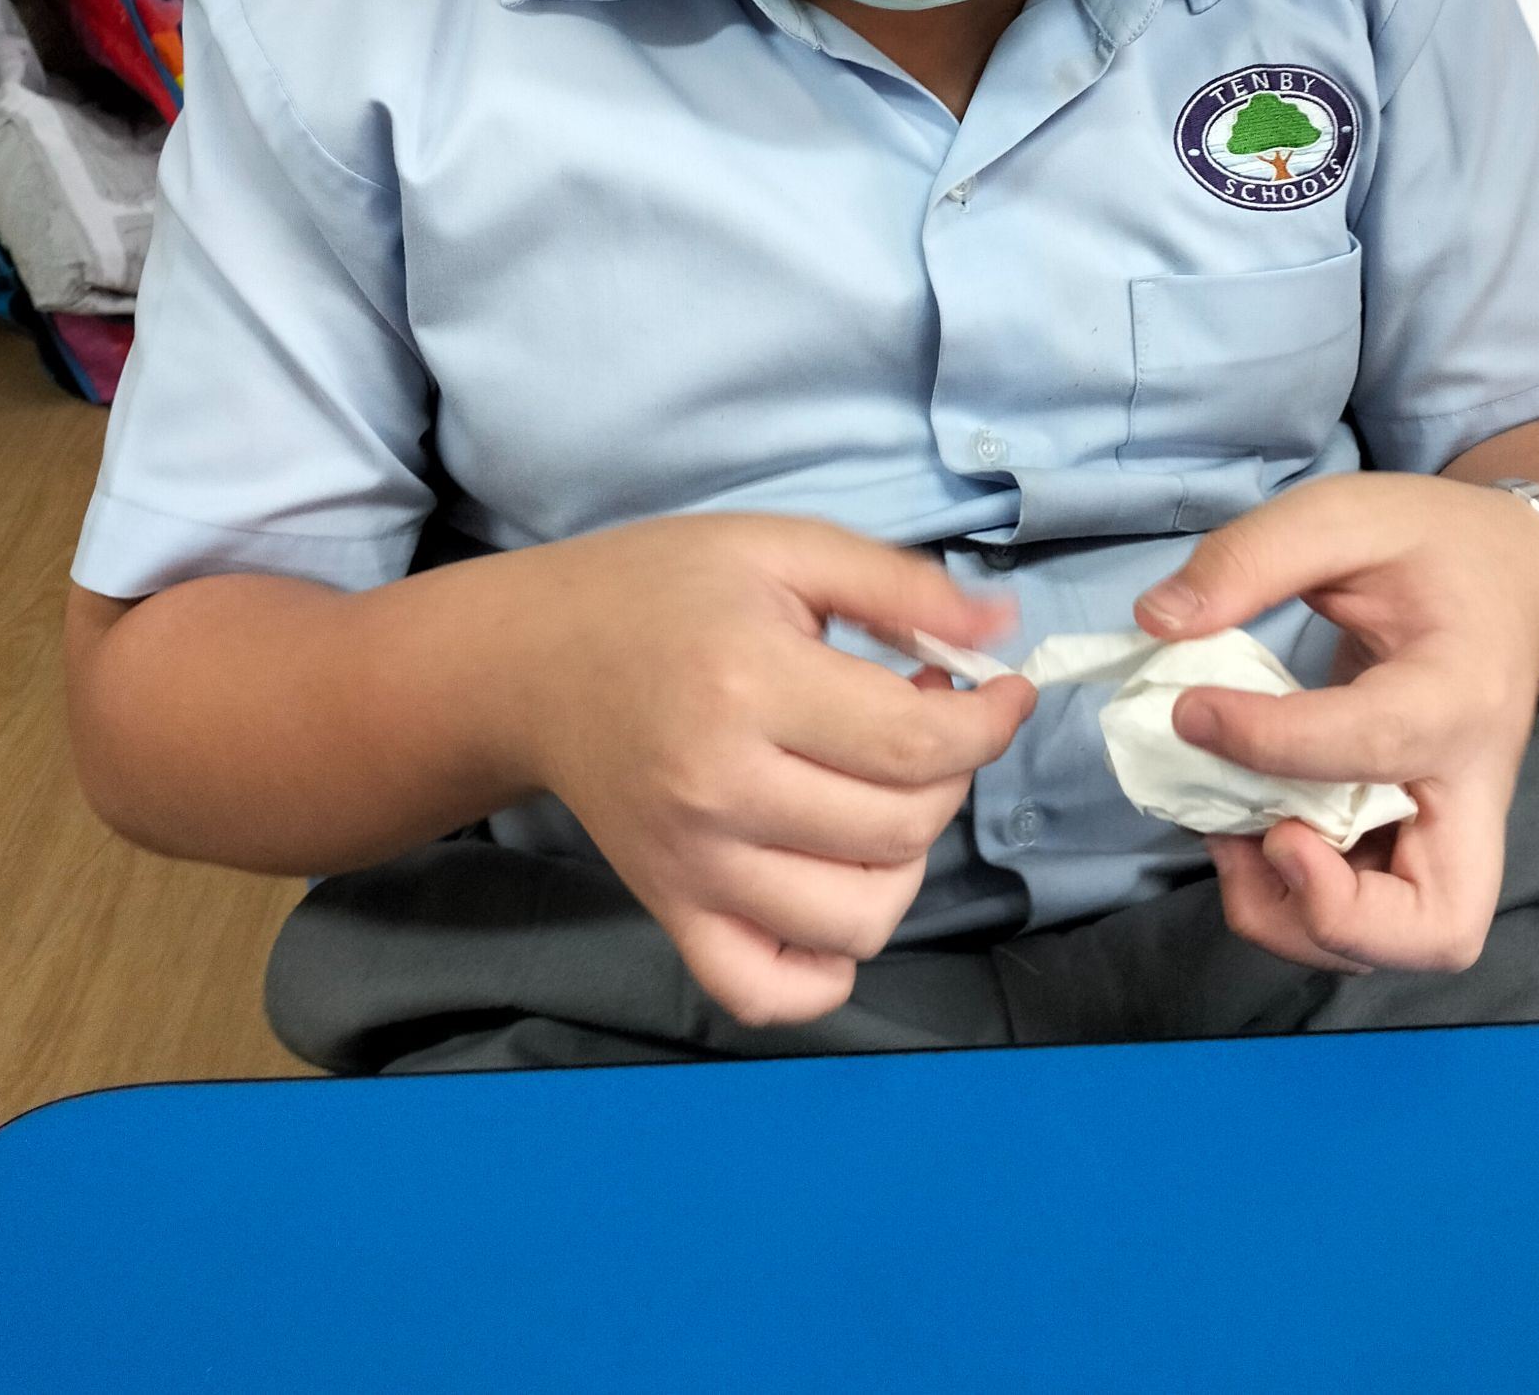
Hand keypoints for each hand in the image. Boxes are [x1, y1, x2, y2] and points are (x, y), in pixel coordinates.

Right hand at [510, 513, 1034, 1026]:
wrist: (535, 661)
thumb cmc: (663, 592)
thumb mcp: (782, 548)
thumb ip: (898, 586)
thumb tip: (1001, 632)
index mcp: (751, 683)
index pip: (916, 744)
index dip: (988, 723)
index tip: (1003, 692)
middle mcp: (720, 790)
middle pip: (900, 829)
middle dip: (949, 776)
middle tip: (921, 721)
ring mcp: (692, 867)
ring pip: (857, 919)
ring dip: (905, 863)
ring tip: (881, 797)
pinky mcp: (670, 911)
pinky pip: (767, 990)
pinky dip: (824, 968)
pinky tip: (836, 890)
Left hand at [1135, 474, 1538, 978]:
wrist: (1511, 576)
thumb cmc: (1431, 545)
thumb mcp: (1345, 512)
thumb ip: (1251, 557)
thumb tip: (1156, 620)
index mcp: (1459, 694)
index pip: (1371, 746)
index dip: (1267, 744)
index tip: (1189, 709)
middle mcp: (1470, 788)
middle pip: (1438, 926)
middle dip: (1331, 914)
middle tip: (1263, 838)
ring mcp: (1450, 830)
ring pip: (1397, 943)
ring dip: (1298, 918)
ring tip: (1233, 836)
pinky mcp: (1418, 842)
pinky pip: (1366, 916)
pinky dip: (1295, 902)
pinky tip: (1245, 832)